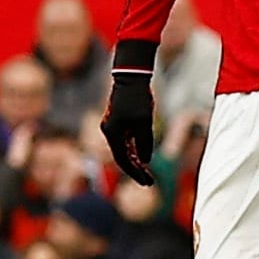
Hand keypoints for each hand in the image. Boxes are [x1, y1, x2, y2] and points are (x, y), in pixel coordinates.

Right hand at [100, 70, 156, 184]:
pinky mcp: (117, 121)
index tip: (147, 182)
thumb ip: (144, 142)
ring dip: (134, 161)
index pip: (122, 160)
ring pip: (122, 150)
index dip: (135, 173)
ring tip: (147, 172)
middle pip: (121, 157)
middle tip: (149, 182)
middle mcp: (109, 131)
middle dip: (135, 170)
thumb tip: (145, 160)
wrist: (131, 76)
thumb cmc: (138, 98)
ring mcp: (112, 126)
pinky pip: (124, 141)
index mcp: (112, 133)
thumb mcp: (144, 122)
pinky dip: (133, 150)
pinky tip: (142, 157)